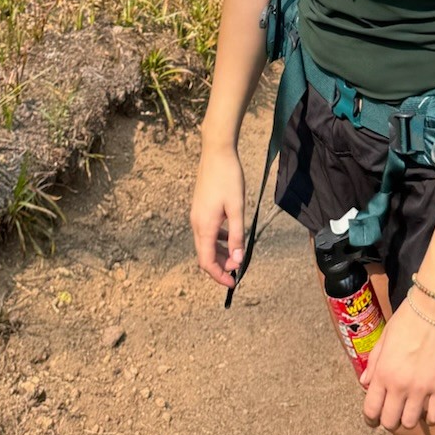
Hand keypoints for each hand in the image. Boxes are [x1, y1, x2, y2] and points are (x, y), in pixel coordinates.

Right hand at [190, 145, 245, 288]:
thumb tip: (237, 260)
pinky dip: (217, 239)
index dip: (219, 275)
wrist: (216, 151)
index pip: (206, 261)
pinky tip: (230, 235)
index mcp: (204, 225)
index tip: (233, 282)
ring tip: (236, 254)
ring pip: (205, 243)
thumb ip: (237, 235)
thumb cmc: (229, 178)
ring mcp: (197, 215)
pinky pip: (206, 231)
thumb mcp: (237, 208)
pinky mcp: (200, 207)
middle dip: (220, 265)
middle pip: (204, 254)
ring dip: (219, 252)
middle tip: (237, 269)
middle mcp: (197, 223)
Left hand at [361, 297, 434, 432]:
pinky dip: (430, 417)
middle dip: (389, 420)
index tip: (374, 420)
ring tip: (411, 408)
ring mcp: (421, 388)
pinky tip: (429, 408)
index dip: (371, 419)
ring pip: (410, 423)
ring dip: (409, 419)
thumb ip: (374, 362)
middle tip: (394, 412)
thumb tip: (364, 383)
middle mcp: (399, 385)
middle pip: (390, 422)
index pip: (371, 410)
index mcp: (383, 372)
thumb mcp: (384, 337)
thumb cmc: (407, 318)